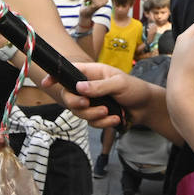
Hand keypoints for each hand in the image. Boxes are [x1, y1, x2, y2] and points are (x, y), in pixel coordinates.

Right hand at [46, 62, 165, 129]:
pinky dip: (102, 123)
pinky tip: (115, 119)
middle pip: (69, 97)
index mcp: (92, 73)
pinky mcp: (97, 114)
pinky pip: (91, 122)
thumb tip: (79, 87)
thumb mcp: (118, 84)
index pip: (69, 71)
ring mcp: (92, 101)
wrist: (146, 107)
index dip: (56, 76)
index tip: (47, 83)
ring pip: (79, 112)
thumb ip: (99, 86)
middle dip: (76, 103)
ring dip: (93, 115)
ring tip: (109, 112)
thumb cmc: (135, 89)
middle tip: (87, 104)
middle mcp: (88, 87)